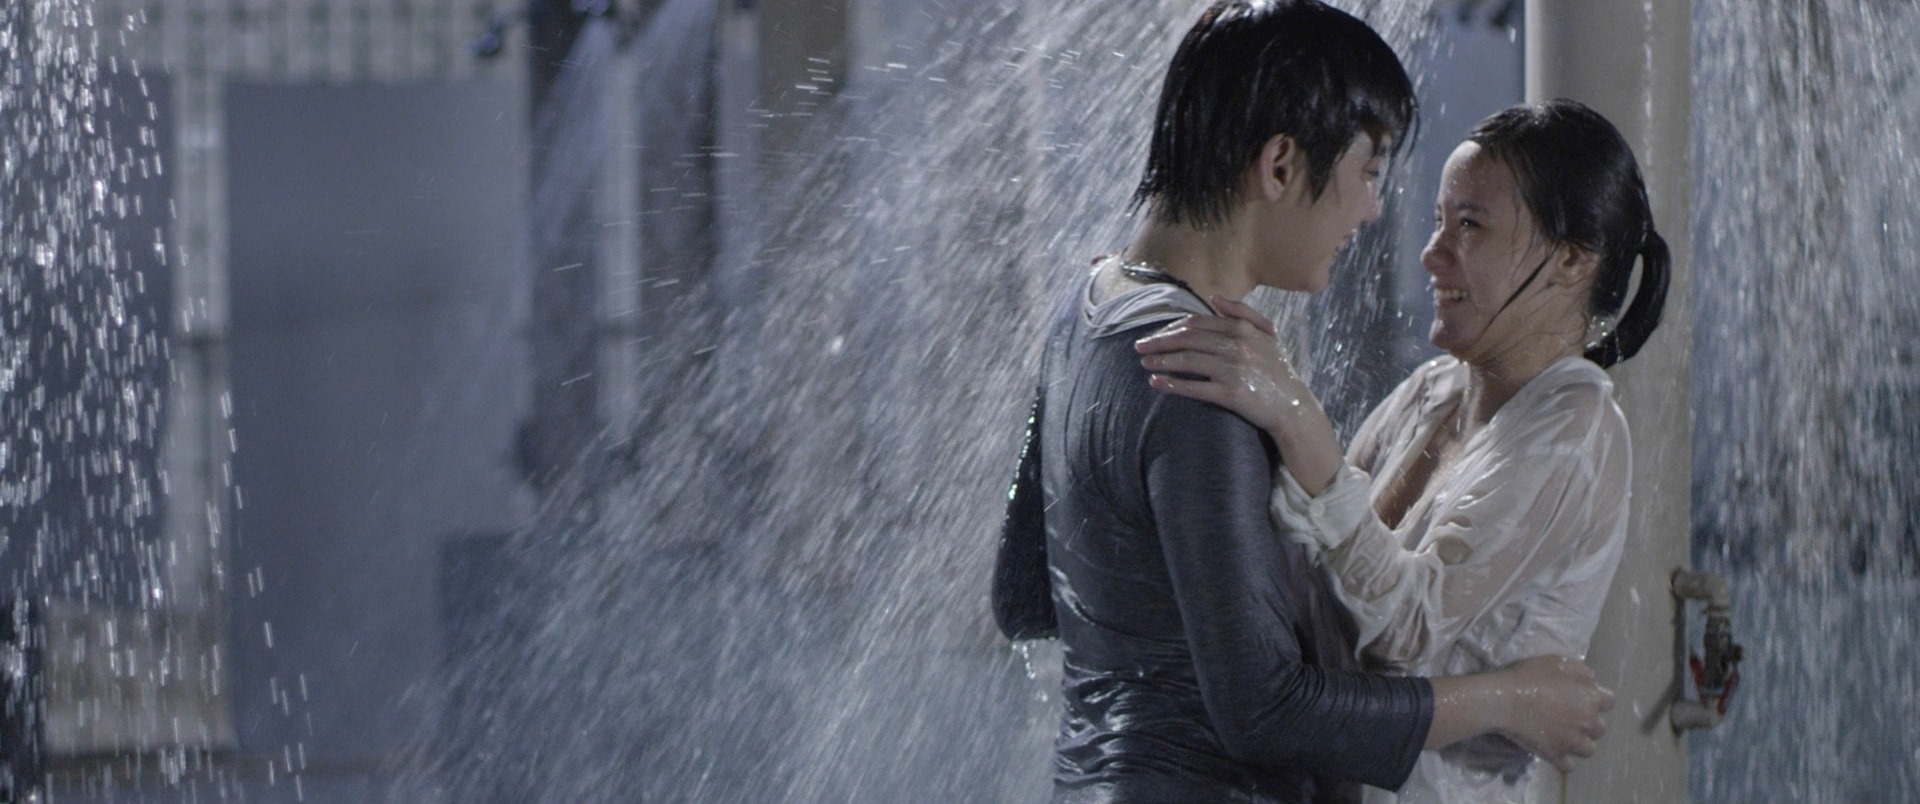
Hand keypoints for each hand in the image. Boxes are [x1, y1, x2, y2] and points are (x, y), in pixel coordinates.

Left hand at [1132, 295, 1310, 434]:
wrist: (1293, 406)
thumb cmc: (1277, 369)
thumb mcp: (1267, 334)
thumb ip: (1242, 312)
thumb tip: (1214, 297)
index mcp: (1243, 329)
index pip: (1197, 323)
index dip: (1172, 328)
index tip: (1156, 334)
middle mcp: (1237, 346)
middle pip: (1188, 339)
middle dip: (1160, 341)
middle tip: (1139, 346)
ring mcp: (1234, 370)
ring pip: (1188, 361)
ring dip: (1162, 360)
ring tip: (1144, 362)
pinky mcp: (1231, 394)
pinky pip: (1195, 387)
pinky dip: (1173, 384)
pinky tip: (1156, 382)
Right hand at [1496, 656, 1613, 772]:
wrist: (1506, 700)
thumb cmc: (1531, 676)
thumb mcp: (1558, 662)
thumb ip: (1582, 671)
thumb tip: (1592, 681)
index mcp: (1590, 699)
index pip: (1609, 702)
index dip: (1596, 698)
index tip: (1582, 696)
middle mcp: (1587, 723)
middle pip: (1600, 728)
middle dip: (1589, 722)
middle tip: (1571, 716)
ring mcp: (1572, 742)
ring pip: (1588, 749)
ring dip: (1580, 742)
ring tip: (1564, 735)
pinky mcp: (1555, 755)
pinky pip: (1567, 765)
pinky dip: (1563, 759)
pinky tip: (1554, 750)